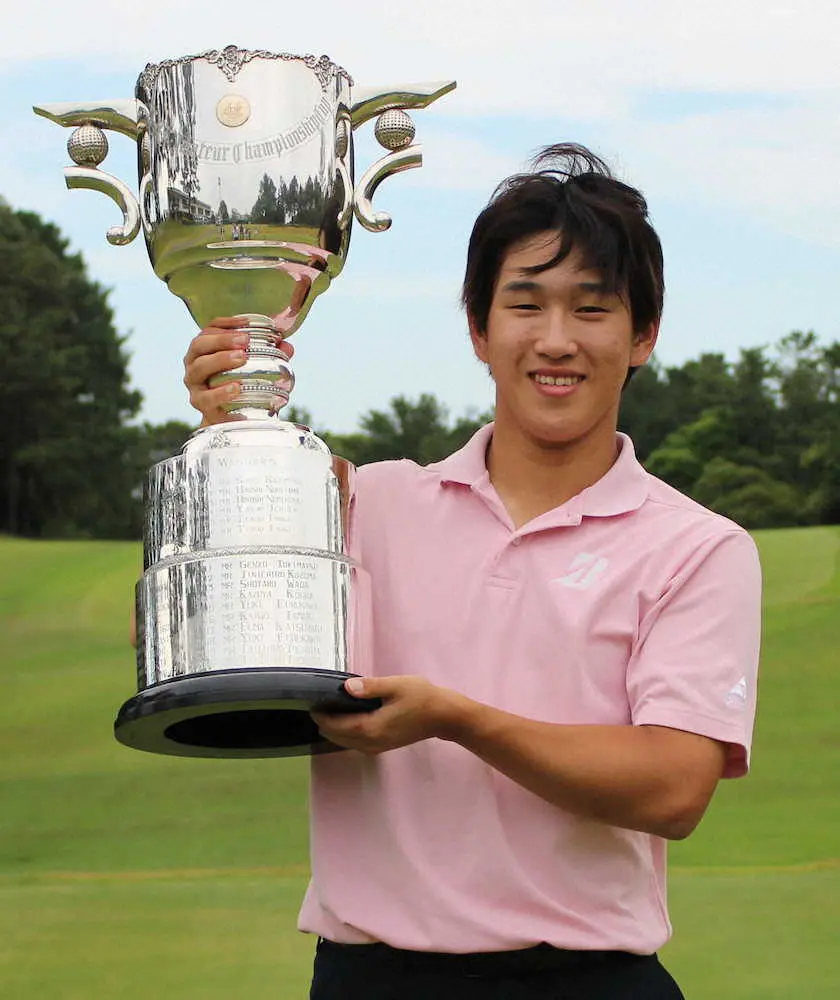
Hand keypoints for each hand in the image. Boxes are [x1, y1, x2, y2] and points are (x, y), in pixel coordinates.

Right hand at [182, 316, 294, 425]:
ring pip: (199, 369)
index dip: (226, 324)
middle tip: (245, 341)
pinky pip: (207, 398)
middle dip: (222, 340)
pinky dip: (221, 393)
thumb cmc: (242, 386)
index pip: (209, 330)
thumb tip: (287, 346)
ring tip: (242, 358)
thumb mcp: (253, 368)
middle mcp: (194, 365)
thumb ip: (269, 355)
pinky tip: (237, 389)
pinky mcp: (200, 405)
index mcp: (204, 350)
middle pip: (199, 345)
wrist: (232, 419)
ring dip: (220, 360)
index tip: (247, 324)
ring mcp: (195, 385)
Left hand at [311, 675, 465, 754]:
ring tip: (330, 708)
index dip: (320, 714)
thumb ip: (370, 686)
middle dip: (324, 721)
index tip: (313, 700)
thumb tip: (347, 687)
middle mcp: (369, 743)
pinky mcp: (382, 746)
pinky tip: (347, 718)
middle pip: (335, 736)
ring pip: (344, 742)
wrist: (444, 716)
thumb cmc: (421, 697)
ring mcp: (376, 747)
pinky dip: (345, 732)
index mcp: (370, 728)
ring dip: (334, 728)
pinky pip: (354, 742)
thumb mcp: (395, 686)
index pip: (334, 725)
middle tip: (320, 701)